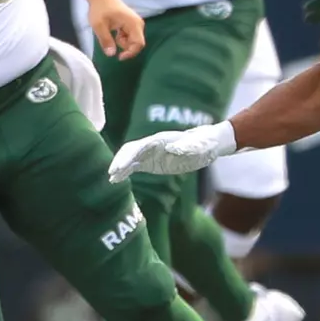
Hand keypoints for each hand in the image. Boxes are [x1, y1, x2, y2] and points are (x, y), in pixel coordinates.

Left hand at [87, 0, 144, 59]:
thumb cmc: (99, 8)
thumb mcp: (99, 26)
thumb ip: (106, 40)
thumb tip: (111, 54)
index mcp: (133, 23)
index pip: (139, 43)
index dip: (130, 53)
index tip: (119, 57)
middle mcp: (138, 23)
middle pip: (137, 43)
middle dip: (125, 47)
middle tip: (111, 42)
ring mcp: (135, 22)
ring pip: (133, 40)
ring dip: (123, 42)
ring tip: (111, 34)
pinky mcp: (131, 23)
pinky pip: (130, 36)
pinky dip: (122, 38)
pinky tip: (114, 32)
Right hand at [109, 123, 237, 181]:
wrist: (208, 145)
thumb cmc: (205, 143)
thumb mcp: (200, 145)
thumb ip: (187, 146)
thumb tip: (172, 148)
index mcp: (161, 139)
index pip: (139, 146)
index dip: (128, 156)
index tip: (119, 167)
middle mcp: (153, 145)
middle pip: (130, 150)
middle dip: (120, 161)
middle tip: (111, 174)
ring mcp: (151, 153)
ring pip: (130, 158)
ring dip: (120, 167)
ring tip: (111, 180)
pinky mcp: (153, 162)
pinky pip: (135, 166)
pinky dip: (125, 172)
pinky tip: (117, 180)